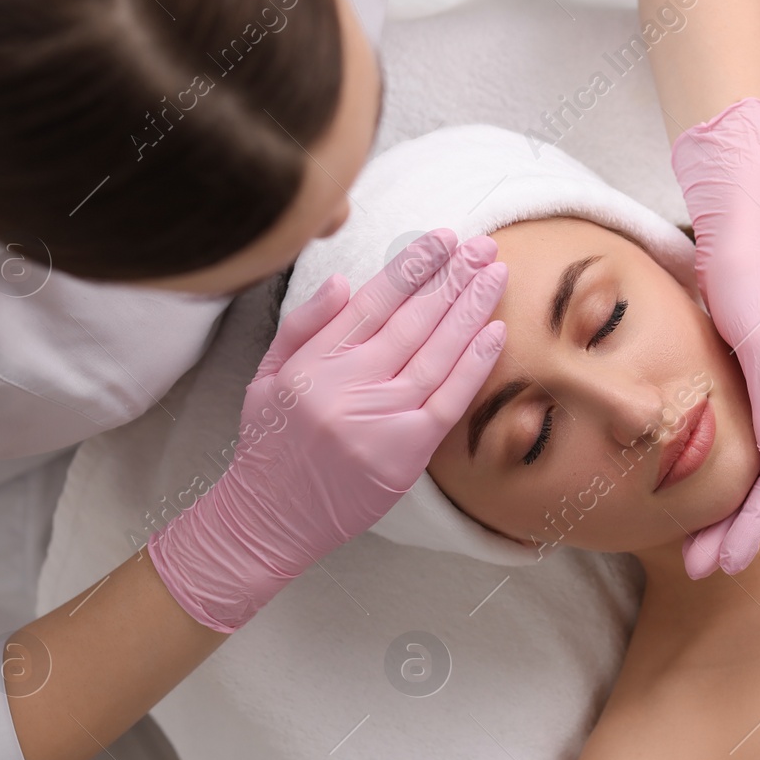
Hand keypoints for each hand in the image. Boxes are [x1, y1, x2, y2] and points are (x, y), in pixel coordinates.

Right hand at [148, 229, 508, 631]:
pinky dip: (474, 363)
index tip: (441, 239)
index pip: (372, 302)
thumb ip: (303, 325)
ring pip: (435, 352)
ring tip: (494, 274)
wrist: (270, 519)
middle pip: (411, 320)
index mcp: (313, 362)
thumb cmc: (271, 446)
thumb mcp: (265, 376)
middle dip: (450, 277)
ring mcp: (379, 418)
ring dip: (470, 309)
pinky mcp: (405, 451)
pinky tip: (493, 331)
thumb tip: (343, 280)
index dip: (411, 267)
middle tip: (480, 245)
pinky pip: (449, 398)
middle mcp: (347, 385)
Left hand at [670, 97, 759, 577]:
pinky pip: (737, 435)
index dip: (750, 526)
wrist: (738, 213)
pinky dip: (720, 467)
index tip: (721, 565)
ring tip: (695, 542)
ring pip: (751, 461)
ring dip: (726, 505)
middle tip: (702, 569)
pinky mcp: (745, 366)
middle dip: (737, 529)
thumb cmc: (750, 269)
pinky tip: (696, 479)